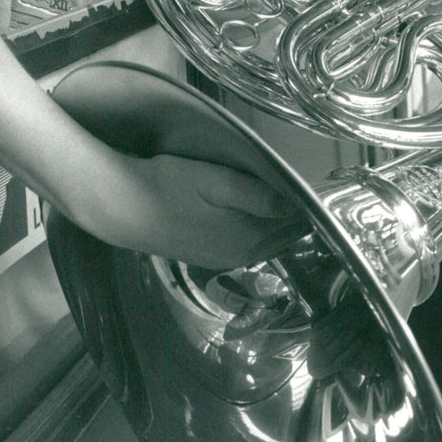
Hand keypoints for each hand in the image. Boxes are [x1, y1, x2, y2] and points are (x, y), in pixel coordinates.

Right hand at [110, 153, 307, 269]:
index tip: (318, 188)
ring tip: (290, 203)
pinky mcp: (207, 258)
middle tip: (309, 193)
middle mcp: (240, 255)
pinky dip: (260, 234)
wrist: (122, 208)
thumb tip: (295, 206)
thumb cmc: (167, 185)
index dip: (308, 205)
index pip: (295, 224)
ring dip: (280, 227)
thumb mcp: (215, 181)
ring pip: (267, 244)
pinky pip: (247, 248)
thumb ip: (257, 195)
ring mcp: (223, 260)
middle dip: (300, 219)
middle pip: (285, 238)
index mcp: (248, 237)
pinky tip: (256, 217)